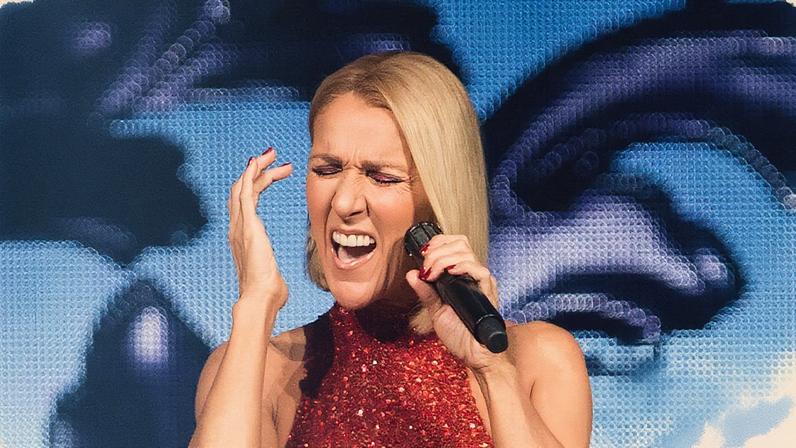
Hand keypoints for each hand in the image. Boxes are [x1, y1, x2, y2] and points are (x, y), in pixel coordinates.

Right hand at [228, 148, 292, 310]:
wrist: (260, 300)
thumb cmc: (268, 295)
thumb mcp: (271, 279)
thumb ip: (271, 274)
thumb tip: (276, 284)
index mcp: (242, 239)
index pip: (245, 204)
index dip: (257, 186)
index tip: (272, 174)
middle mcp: (236, 229)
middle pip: (242, 191)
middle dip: (257, 172)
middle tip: (275, 158)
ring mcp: (240, 226)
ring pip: (243, 187)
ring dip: (257, 168)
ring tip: (273, 155)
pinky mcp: (247, 226)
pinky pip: (246, 193)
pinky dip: (251, 174)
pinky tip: (258, 161)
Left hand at [405, 234, 510, 372]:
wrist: (474, 355)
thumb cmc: (460, 335)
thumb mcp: (436, 310)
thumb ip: (425, 292)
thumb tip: (411, 274)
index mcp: (461, 275)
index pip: (454, 244)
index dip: (439, 242)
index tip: (423, 252)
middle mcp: (472, 275)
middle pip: (460, 243)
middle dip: (437, 249)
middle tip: (426, 267)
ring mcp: (481, 282)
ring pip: (466, 253)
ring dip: (443, 258)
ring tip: (432, 274)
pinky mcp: (488, 292)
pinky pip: (480, 271)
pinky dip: (463, 267)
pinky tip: (450, 273)